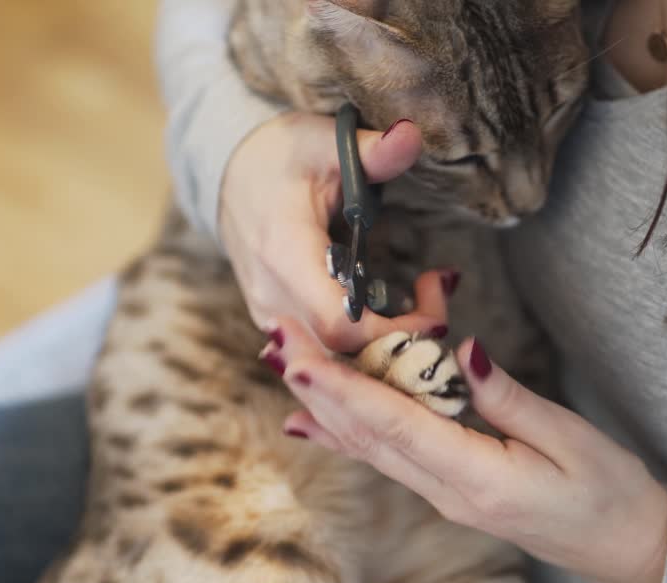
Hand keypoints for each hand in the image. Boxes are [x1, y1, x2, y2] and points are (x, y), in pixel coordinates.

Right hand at [218, 112, 451, 353]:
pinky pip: (324, 354)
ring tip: (425, 302)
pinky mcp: (278, 325)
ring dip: (387, 346)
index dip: (392, 332)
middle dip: (400, 344)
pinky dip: (366, 345)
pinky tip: (397, 313)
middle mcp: (272, 297)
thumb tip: (411, 135)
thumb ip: (371, 150)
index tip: (434, 305)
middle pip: (343, 355)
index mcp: (283, 253)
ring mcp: (272, 317)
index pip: (338, 324)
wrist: (227, 175)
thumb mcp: (324, 142)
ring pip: (335, 363)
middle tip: (439, 301)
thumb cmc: (280, 157)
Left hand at [263, 317, 666, 582]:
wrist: (628, 551)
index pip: (395, 427)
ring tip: (281, 365)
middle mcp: (447, 493)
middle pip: (368, 435)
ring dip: (324, 404)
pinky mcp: (448, 491)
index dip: (343, 389)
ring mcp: (443, 497)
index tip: (301, 358)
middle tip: (275, 340)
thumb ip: (509, 397)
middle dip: (318, 386)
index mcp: (478, 479)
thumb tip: (462, 351)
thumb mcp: (571, 438)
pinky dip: (345, 433)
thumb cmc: (610, 493)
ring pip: (369, 446)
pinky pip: (385, 457)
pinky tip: (310, 421)